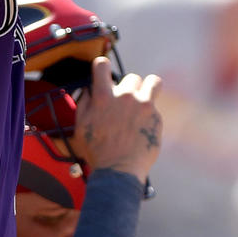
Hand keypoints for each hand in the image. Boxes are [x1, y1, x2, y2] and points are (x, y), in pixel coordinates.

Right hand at [71, 59, 162, 184]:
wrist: (119, 170)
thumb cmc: (98, 151)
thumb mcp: (81, 126)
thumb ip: (85, 104)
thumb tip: (89, 89)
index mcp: (103, 97)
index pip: (102, 66)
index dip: (102, 67)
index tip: (103, 72)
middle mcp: (125, 97)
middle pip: (131, 78)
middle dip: (129, 88)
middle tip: (126, 104)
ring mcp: (143, 105)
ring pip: (153, 82)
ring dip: (148, 89)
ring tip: (145, 99)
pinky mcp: (156, 116)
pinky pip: (156, 106)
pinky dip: (151, 113)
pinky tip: (144, 127)